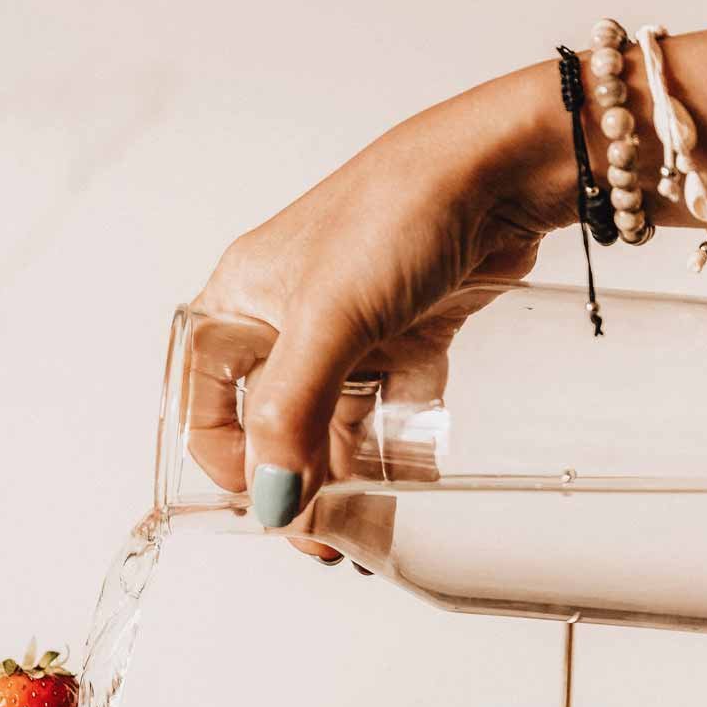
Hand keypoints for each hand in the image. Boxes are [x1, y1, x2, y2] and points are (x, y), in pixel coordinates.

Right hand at [190, 60, 576, 556]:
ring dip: (341, 482)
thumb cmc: (398, 211)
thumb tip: (272, 503)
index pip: (204, 406)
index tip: (269, 509)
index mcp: (237, 304)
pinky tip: (403, 490)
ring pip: (327, 426)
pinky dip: (389, 453)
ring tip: (361, 534)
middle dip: (290, 486)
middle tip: (320, 538)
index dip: (227, 465)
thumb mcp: (328, 319)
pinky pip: (383, 412)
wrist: (503, 169)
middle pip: (268, 426)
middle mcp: (283, 321)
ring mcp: (345, 333)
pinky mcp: (400, 339)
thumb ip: (291, 415)